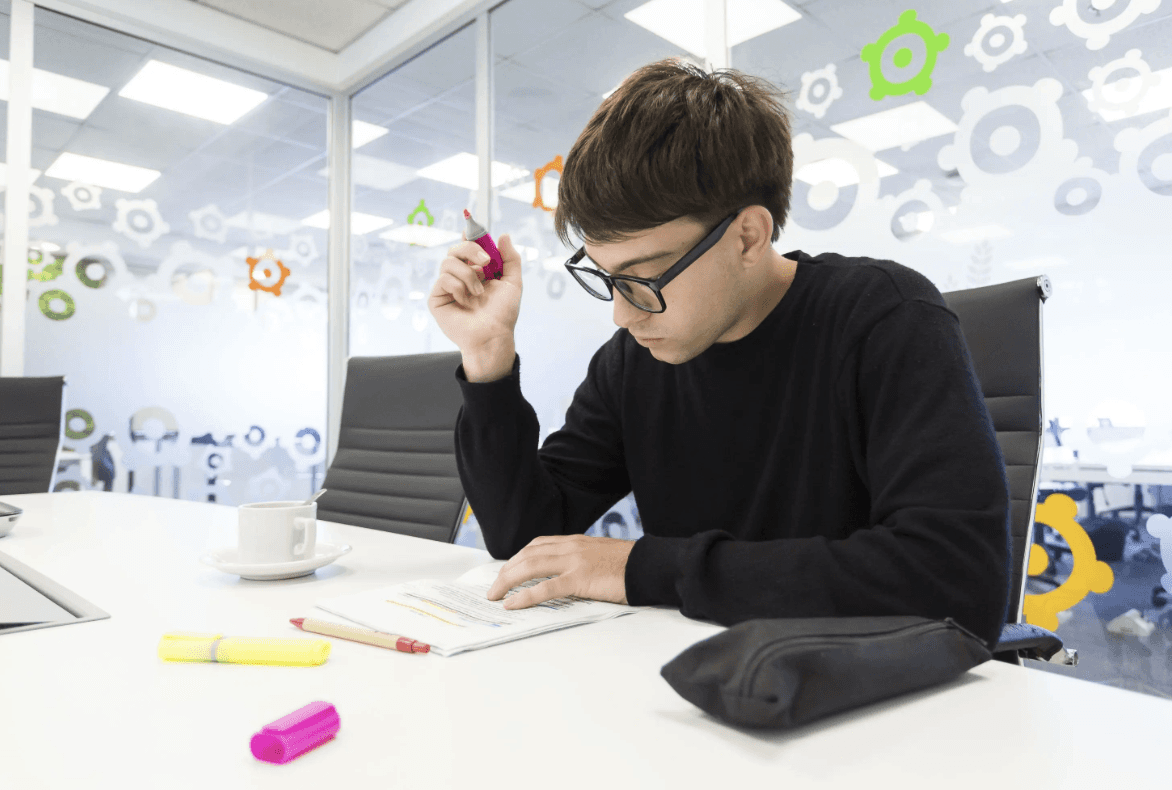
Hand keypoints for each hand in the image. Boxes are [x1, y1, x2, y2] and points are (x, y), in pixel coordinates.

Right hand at [428, 231, 522, 357]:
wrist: (493, 335)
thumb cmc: (503, 313)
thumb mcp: (513, 282)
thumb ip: (511, 258)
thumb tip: (503, 235)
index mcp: (476, 270)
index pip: (468, 246)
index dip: (468, 235)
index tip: (472, 227)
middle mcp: (460, 276)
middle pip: (455, 248)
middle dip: (471, 249)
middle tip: (486, 262)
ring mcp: (447, 287)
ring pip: (448, 262)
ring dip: (468, 275)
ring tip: (479, 292)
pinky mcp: (437, 298)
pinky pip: (443, 279)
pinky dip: (458, 287)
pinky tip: (465, 301)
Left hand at [486, 535, 635, 608]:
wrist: (649, 565)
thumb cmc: (631, 565)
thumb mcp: (602, 556)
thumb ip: (584, 561)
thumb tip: (571, 575)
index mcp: (576, 541)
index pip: (538, 544)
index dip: (518, 557)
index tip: (507, 569)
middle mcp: (571, 547)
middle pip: (528, 555)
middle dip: (506, 571)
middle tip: (494, 587)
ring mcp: (574, 562)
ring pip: (530, 567)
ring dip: (507, 581)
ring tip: (495, 595)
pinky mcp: (580, 579)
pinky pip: (545, 588)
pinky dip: (525, 596)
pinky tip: (512, 604)